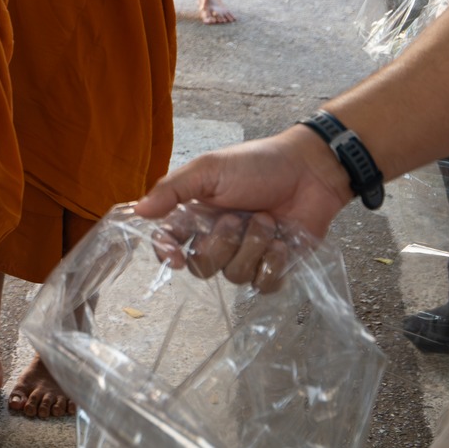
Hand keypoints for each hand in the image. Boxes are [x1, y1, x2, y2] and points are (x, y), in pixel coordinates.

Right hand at [134, 128, 354, 289]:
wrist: (309, 172)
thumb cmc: (257, 164)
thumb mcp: (210, 169)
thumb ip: (173, 189)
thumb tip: (138, 210)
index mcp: (195, 214)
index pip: (168, 242)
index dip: (167, 253)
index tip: (176, 258)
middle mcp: (216, 238)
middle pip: (201, 266)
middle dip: (222, 243)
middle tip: (238, 217)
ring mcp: (245, 255)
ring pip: (234, 276)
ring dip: (253, 246)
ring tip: (267, 220)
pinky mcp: (273, 268)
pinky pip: (263, 284)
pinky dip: (274, 264)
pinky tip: (283, 242)